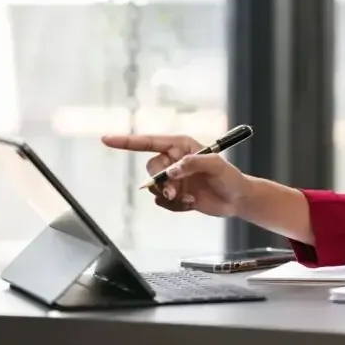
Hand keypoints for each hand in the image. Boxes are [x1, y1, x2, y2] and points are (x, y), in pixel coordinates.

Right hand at [101, 134, 250, 217]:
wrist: (238, 200)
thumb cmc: (231, 177)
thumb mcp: (216, 166)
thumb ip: (194, 163)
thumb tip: (172, 170)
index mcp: (182, 146)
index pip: (149, 141)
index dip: (127, 141)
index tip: (106, 139)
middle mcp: (175, 160)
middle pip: (151, 168)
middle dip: (159, 180)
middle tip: (173, 190)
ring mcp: (174, 178)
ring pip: (154, 187)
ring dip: (167, 195)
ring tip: (185, 198)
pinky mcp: (175, 195)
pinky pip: (162, 201)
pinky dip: (174, 206)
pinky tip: (191, 204)